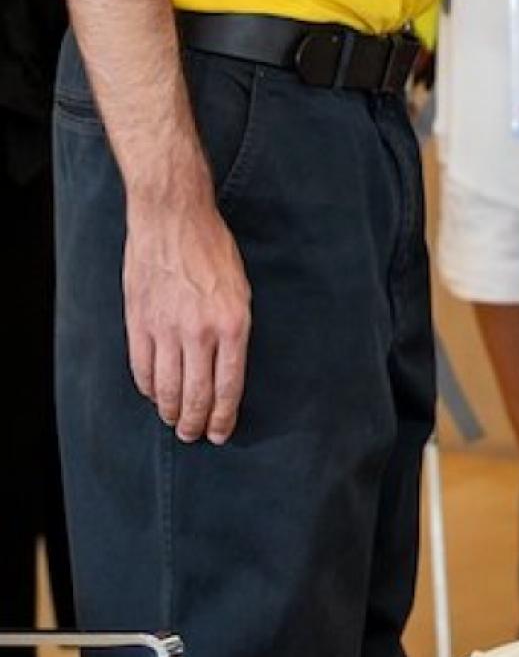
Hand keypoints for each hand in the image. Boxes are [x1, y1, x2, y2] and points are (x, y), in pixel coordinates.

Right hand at [123, 196, 251, 442]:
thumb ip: (234, 331)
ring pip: (165, 388)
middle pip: (195, 395)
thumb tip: (228, 368)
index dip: (223, 417)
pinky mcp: (138, 323)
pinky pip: (141, 368)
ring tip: (176, 423)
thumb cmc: (214, 252)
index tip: (221, 434)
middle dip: (196, 423)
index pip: (228, 387)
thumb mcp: (242, 291)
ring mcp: (165, 329)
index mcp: (232, 325)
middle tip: (195, 436)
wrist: (173, 221)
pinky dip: (148, 389)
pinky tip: (156, 396)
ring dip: (171, 412)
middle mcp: (199, 332)